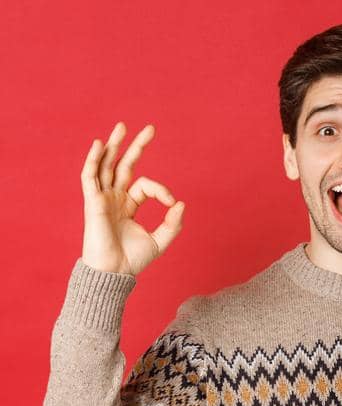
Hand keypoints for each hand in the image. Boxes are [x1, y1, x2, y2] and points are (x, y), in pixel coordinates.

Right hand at [80, 121, 185, 276]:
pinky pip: (89, 176)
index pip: (146, 185)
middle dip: (136, 146)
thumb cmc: (132, 260)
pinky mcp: (92, 202)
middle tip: (150, 128)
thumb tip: (181, 203)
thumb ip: (173, 223)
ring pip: (106, 165)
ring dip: (113, 145)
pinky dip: (93, 160)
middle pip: (123, 165)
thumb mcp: (160, 241)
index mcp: (128, 205)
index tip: (172, 202)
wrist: (114, 272)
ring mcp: (102, 198)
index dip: (162, 190)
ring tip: (122, 126)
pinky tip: (100, 144)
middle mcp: (114, 198)